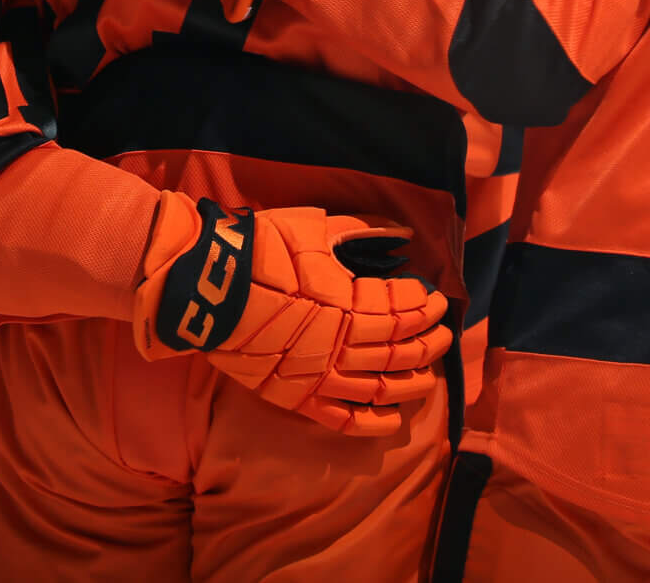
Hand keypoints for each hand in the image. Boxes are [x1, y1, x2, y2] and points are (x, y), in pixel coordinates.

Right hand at [130, 192, 451, 435]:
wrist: (207, 289)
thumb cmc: (260, 251)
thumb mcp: (312, 228)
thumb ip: (359, 231)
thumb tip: (400, 232)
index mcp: (353, 303)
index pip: (405, 308)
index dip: (425, 303)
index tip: (433, 297)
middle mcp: (345, 346)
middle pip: (402, 349)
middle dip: (429, 340)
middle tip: (443, 332)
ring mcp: (322, 376)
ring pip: (383, 387)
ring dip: (413, 380)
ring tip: (429, 374)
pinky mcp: (298, 398)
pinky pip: (345, 419)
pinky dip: (375, 422)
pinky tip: (394, 418)